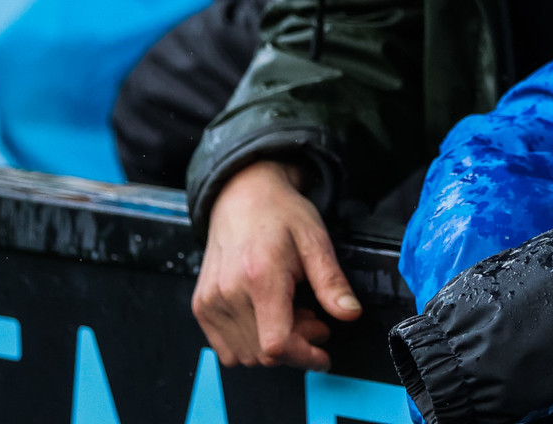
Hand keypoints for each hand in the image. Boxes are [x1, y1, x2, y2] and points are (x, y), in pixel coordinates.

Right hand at [193, 161, 361, 369]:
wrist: (242, 196)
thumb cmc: (280, 215)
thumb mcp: (315, 241)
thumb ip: (332, 282)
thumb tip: (350, 313)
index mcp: (260, 277)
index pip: (277, 344)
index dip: (305, 357)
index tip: (323, 355)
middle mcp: (228, 293)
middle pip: (264, 354)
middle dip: (296, 347)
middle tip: (314, 319)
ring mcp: (210, 302)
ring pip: (245, 355)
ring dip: (273, 347)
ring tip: (290, 313)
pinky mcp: (201, 306)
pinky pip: (226, 349)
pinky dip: (250, 344)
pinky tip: (267, 317)